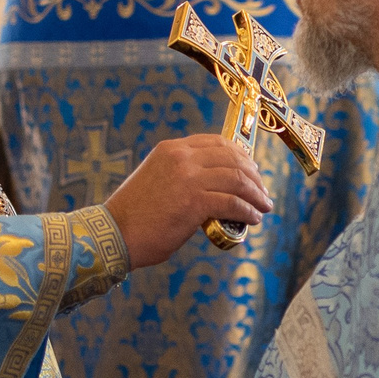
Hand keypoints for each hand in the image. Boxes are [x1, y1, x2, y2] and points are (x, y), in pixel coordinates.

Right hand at [103, 135, 272, 269]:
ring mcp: (188, 178)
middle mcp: (182, 158)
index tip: (252, 170)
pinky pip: (232, 203)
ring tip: (264, 206)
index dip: (241, 156)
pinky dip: (247, 211)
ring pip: (237, 180)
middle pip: (233, 159)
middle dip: (254, 176)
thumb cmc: (136, 215)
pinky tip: (252, 219)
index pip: (217, 143)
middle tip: (262, 192)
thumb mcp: (157, 179)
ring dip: (256, 195)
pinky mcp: (194, 202)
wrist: (114, 234)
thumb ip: (182, 175)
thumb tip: (214, 186)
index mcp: (172, 149)